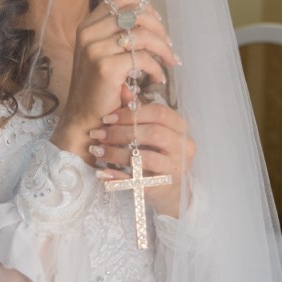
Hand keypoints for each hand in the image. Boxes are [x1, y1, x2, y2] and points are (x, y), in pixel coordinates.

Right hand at [50, 0, 180, 161]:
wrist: (84, 120)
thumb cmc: (98, 88)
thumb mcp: (102, 53)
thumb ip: (117, 34)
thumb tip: (150, 16)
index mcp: (87, 25)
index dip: (144, 7)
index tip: (158, 23)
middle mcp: (88, 33)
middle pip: (135, 14)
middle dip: (159, 28)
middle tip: (168, 46)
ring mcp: (95, 49)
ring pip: (142, 35)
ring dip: (163, 48)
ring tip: (169, 62)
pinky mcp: (106, 67)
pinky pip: (142, 59)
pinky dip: (156, 68)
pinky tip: (157, 79)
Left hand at [88, 100, 195, 217]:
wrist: (170, 190)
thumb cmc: (158, 155)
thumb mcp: (151, 133)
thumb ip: (138, 113)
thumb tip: (123, 90)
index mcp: (180, 128)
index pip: (159, 113)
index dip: (131, 114)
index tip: (108, 118)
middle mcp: (183, 147)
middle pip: (152, 133)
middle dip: (121, 133)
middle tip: (98, 134)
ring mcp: (176, 168)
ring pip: (145, 157)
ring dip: (116, 153)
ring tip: (98, 151)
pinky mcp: (165, 187)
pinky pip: (138, 181)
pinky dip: (118, 176)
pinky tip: (103, 172)